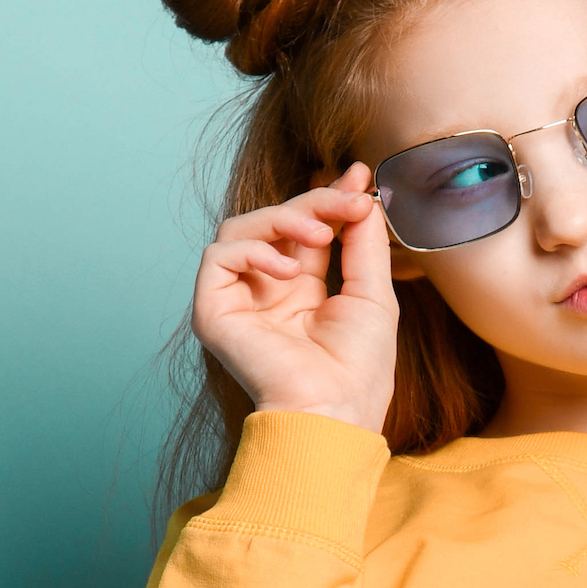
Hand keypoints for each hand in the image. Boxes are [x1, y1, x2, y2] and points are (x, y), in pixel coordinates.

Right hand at [191, 162, 398, 432]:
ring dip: (283, 218)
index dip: (329, 198)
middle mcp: (266, 290)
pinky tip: (286, 270)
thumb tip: (362, 195)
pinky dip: (253, 250)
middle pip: (276, 222)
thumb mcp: (372, 293)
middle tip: (350, 199)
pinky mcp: (213, 310)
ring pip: (242, 228)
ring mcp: (238, 299)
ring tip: (319, 235)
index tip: (359, 176)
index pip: (306, 228)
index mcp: (301, 289)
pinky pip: (218, 256)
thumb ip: (363, 243)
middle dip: (315, 202)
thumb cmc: (358, 368)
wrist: (334, 411)